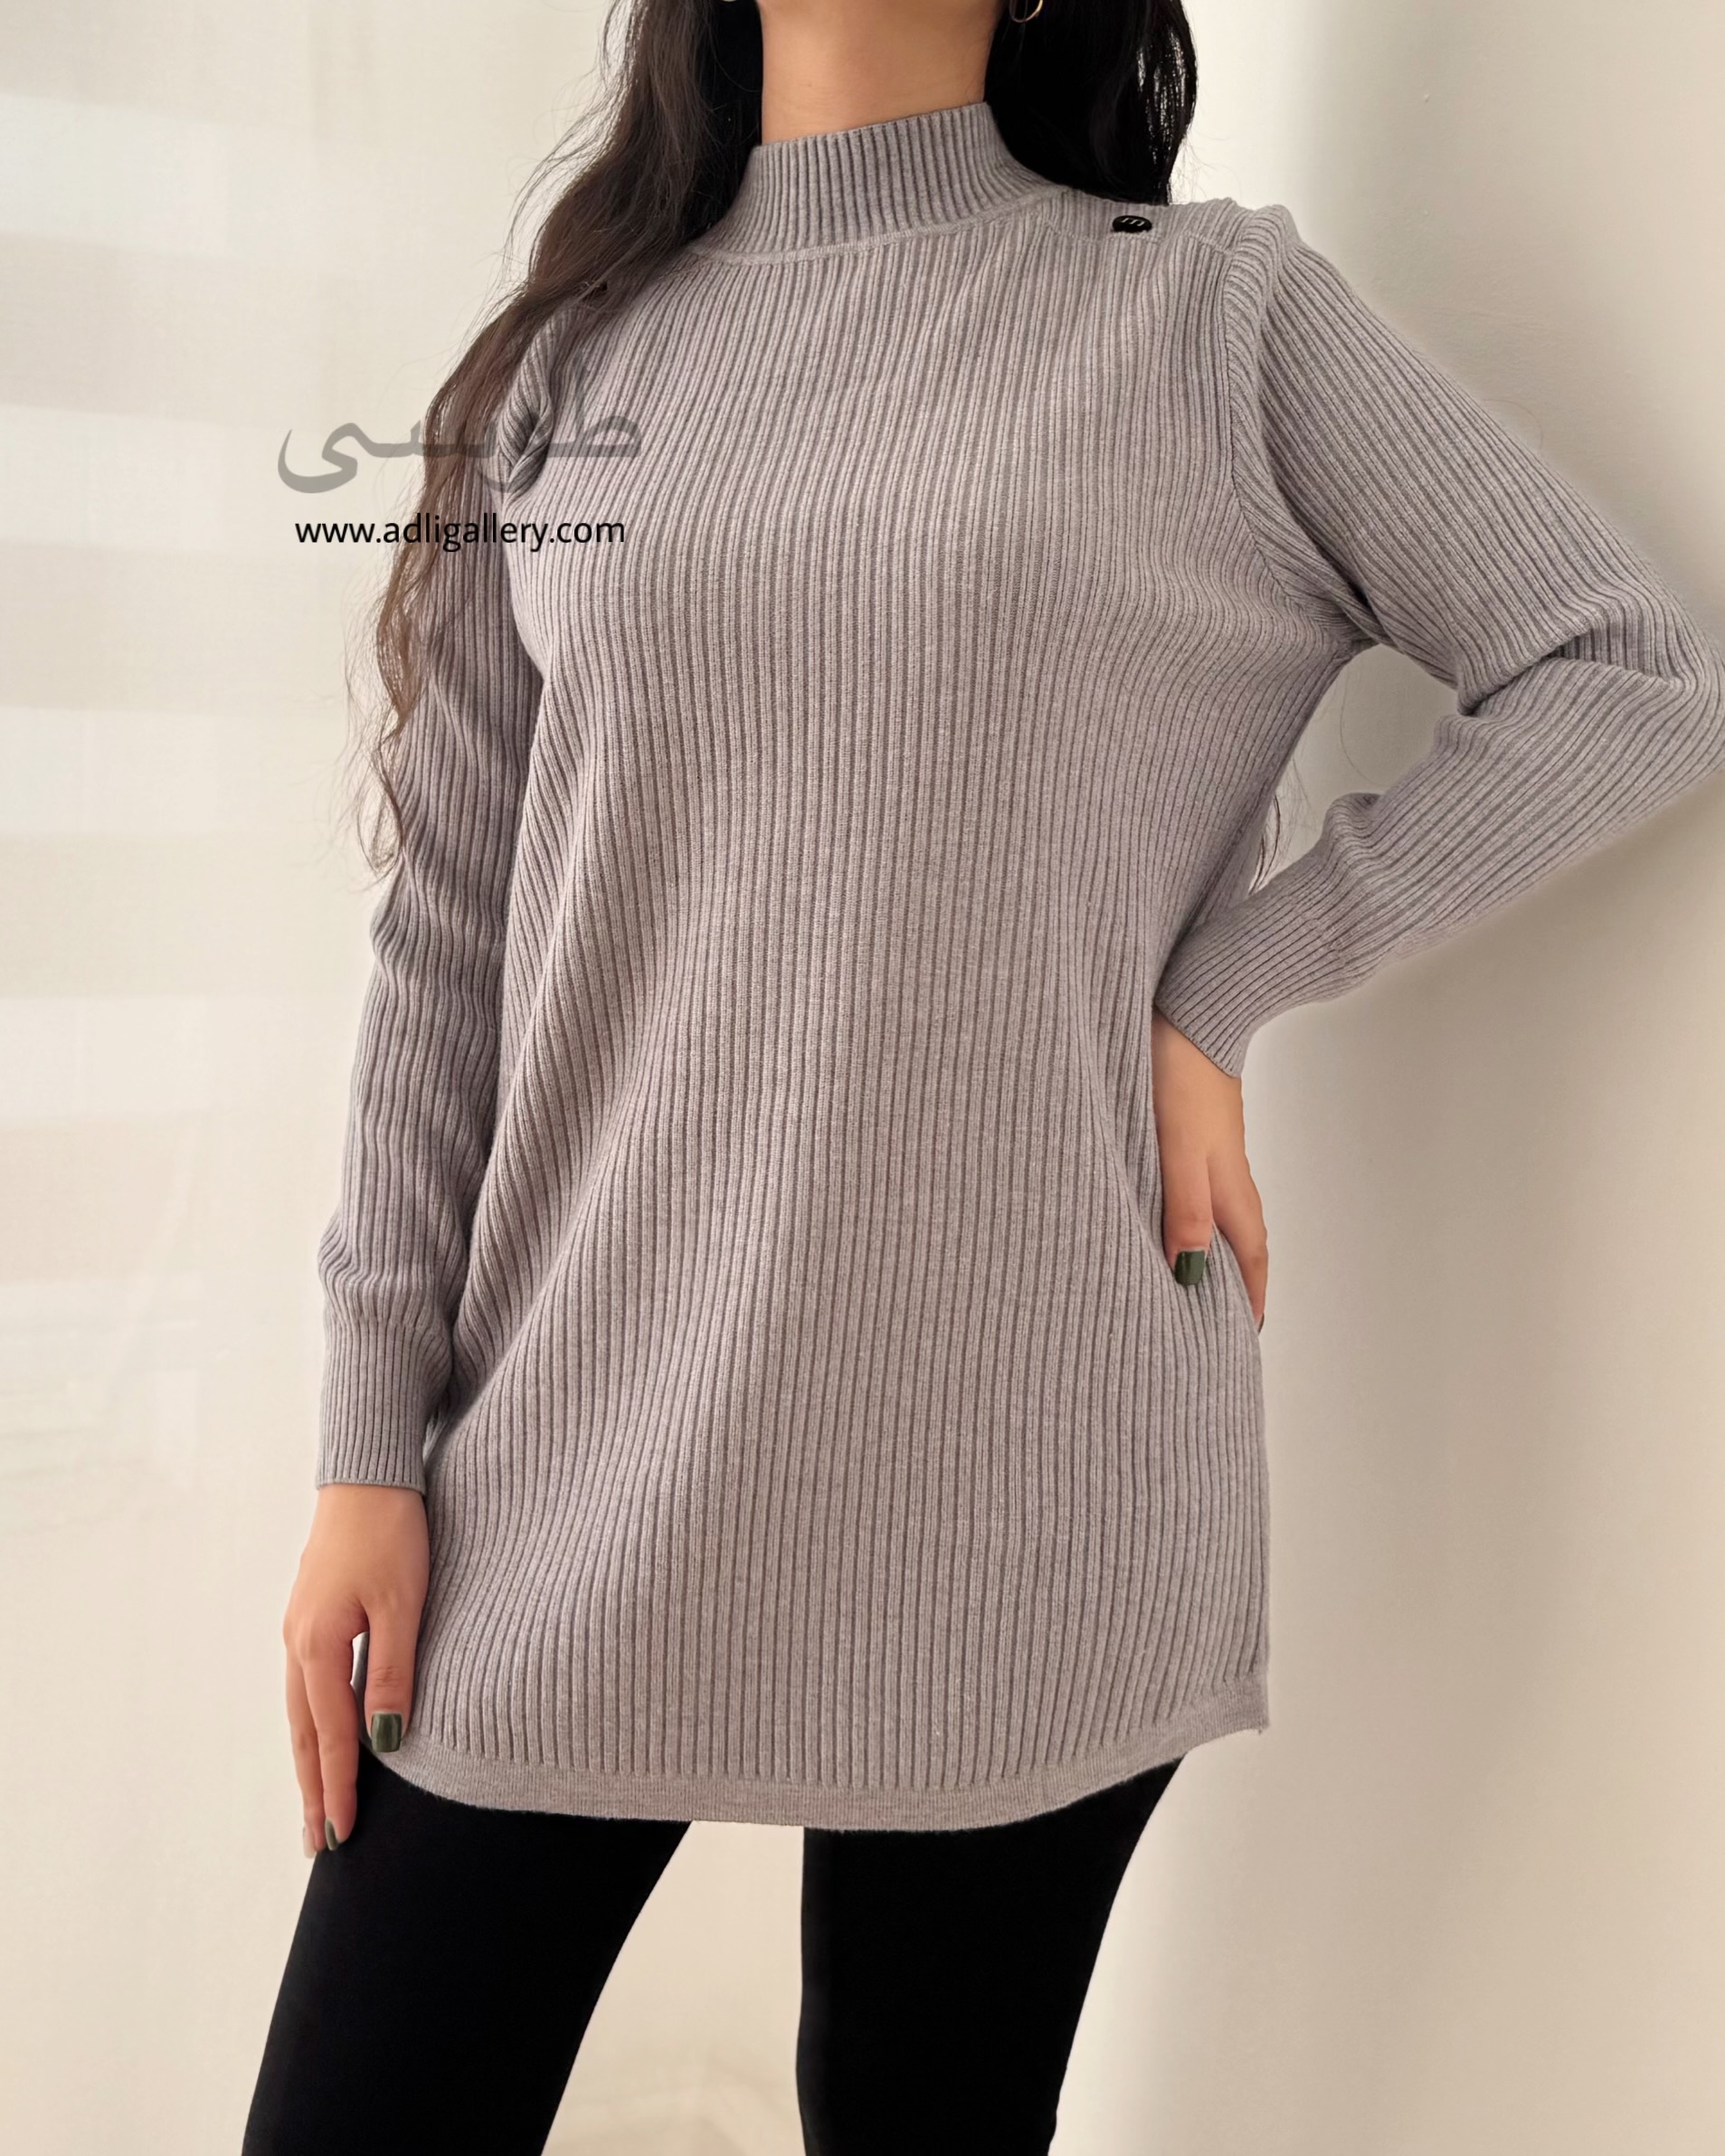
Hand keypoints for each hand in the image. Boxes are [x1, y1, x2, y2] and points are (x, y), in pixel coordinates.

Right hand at [282, 1483, 427, 1854]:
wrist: (368, 1473)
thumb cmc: (392, 1532)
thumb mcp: (404, 1603)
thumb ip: (393, 1672)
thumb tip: (387, 1742)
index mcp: (318, 1645)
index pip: (331, 1735)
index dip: (338, 1788)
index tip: (342, 1836)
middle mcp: (298, 1643)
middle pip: (304, 1733)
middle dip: (312, 1789)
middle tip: (318, 1845)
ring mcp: (299, 1628)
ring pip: (302, 1711)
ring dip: (310, 1760)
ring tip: (316, 1805)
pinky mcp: (311, 1614)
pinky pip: (308, 1685)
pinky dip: (314, 1723)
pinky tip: (324, 1736)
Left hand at [1150, 1009, 1268, 1329]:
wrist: (1191, 1011)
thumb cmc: (1181, 1074)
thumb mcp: (1177, 1148)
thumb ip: (1185, 1206)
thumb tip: (1191, 1269)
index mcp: (1229, 1187)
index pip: (1250, 1256)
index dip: (1250, 1297)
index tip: (1245, 1335)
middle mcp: (1229, 1174)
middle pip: (1243, 1239)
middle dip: (1240, 1281)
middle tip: (1227, 1320)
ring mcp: (1216, 1150)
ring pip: (1224, 1212)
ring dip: (1219, 1247)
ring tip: (1204, 1277)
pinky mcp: (1198, 1128)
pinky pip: (1206, 1185)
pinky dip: (1200, 1213)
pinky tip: (1179, 1210)